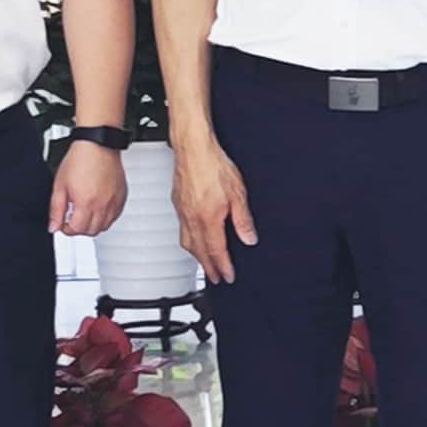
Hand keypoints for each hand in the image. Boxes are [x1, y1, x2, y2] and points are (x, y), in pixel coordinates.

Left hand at [50, 139, 127, 236]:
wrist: (98, 145)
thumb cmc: (80, 160)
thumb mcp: (60, 185)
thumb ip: (56, 210)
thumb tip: (54, 226)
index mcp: (85, 203)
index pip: (77, 230)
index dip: (67, 229)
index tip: (64, 224)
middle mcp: (102, 205)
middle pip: (92, 231)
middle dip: (80, 228)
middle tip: (73, 219)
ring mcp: (114, 201)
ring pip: (105, 226)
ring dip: (94, 225)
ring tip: (85, 214)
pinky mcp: (121, 197)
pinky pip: (115, 216)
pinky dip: (106, 217)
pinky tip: (98, 208)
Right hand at [173, 134, 259, 283]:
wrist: (193, 148)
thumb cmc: (214, 165)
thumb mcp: (238, 193)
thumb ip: (243, 219)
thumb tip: (249, 238)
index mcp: (208, 218)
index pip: (216, 250)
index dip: (223, 266)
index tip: (228, 277)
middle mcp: (192, 218)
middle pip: (199, 252)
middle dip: (208, 268)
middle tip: (216, 278)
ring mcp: (182, 212)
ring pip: (188, 243)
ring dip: (197, 257)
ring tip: (205, 264)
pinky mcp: (178, 204)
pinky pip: (182, 231)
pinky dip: (189, 242)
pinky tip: (193, 240)